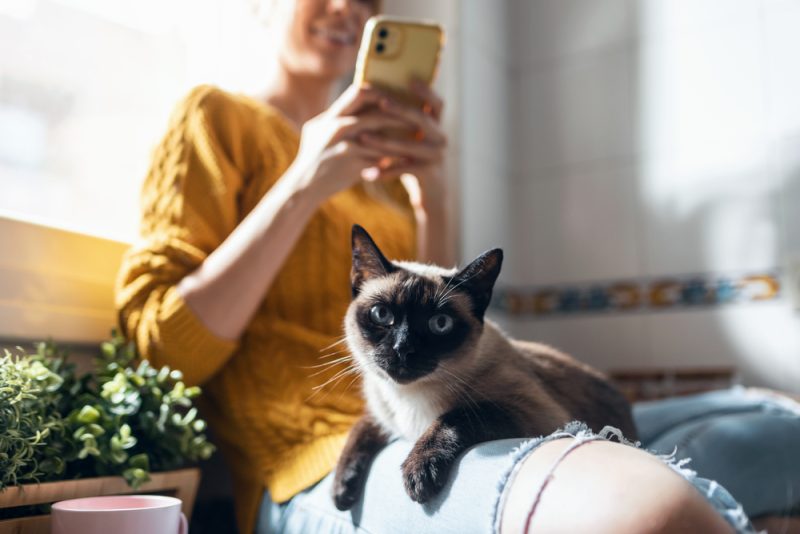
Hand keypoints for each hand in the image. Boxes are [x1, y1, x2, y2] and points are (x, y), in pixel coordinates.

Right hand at [286, 84, 418, 205]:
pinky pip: (380, 155)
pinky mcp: (353, 163)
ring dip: (400, 130)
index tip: (395, 96)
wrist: (304, 186)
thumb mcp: (317, 132)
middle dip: (397, 110)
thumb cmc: (312, 158)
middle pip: (373, 109)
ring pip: (380, 131)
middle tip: (414, 113)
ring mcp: (345, 145)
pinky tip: (407, 155)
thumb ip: (335, 118)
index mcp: (330, 116)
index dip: (380, 91)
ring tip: (416, 131)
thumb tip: (355, 106)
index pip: (359, 91)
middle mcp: (337, 127)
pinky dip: (394, 154)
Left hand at [358, 80, 447, 214]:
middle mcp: (440, 138)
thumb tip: (377, 98)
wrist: (431, 196)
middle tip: (381, 102)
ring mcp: (436, 156)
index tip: (410, 79)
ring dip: (383, 142)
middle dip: (400, 109)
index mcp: (436, 127)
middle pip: (422, 119)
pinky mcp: (429, 173)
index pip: (436, 103)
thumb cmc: (414, 162)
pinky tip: (367, 173)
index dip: (426, 91)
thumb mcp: (412, 141)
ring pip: (408, 146)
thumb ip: (403, 124)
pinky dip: (384, 171)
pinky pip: (403, 169)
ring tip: (362, 138)